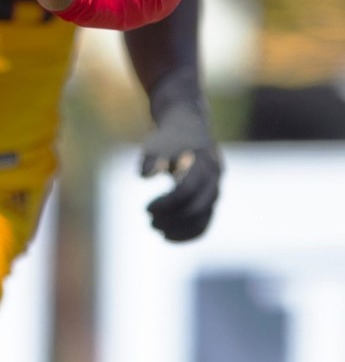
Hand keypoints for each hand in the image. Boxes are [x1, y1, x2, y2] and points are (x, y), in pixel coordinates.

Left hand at [139, 98, 221, 242]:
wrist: (187, 125)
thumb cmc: (167, 138)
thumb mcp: (156, 144)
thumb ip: (151, 158)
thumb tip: (145, 175)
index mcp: (201, 163)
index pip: (186, 191)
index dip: (166, 204)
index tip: (146, 209)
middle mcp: (213, 177)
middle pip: (198, 208)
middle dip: (173, 219)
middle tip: (150, 223)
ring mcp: (215, 188)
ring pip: (205, 217)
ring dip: (181, 228)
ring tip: (157, 230)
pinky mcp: (212, 197)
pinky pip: (206, 220)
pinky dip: (190, 231)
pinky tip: (169, 235)